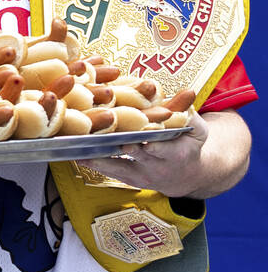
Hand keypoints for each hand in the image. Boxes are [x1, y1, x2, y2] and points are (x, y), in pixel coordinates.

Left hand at [78, 112, 208, 197]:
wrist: (187, 175)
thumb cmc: (188, 144)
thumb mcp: (195, 128)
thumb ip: (187, 112)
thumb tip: (189, 91)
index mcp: (175, 154)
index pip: (161, 149)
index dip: (149, 145)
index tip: (135, 139)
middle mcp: (156, 167)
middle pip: (135, 155)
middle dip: (118, 144)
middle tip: (99, 135)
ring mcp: (141, 175)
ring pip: (117, 166)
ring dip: (99, 156)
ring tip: (78, 145)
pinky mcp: (128, 179)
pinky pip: (109, 172)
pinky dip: (94, 163)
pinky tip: (76, 155)